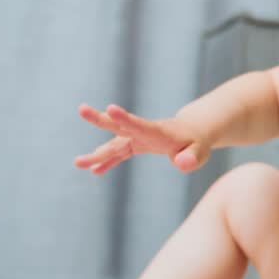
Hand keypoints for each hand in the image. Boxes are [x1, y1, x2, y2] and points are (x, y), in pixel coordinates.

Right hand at [74, 104, 210, 173]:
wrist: (192, 132)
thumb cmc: (197, 143)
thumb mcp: (200, 151)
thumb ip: (192, 157)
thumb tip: (183, 163)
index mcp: (158, 132)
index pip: (140, 124)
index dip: (125, 118)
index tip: (110, 108)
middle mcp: (144, 132)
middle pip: (119, 126)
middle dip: (100, 119)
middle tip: (81, 109)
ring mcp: (137, 138)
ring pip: (114, 143)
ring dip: (97, 152)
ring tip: (78, 163)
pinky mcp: (136, 144)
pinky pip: (118, 154)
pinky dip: (107, 162)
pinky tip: (94, 171)